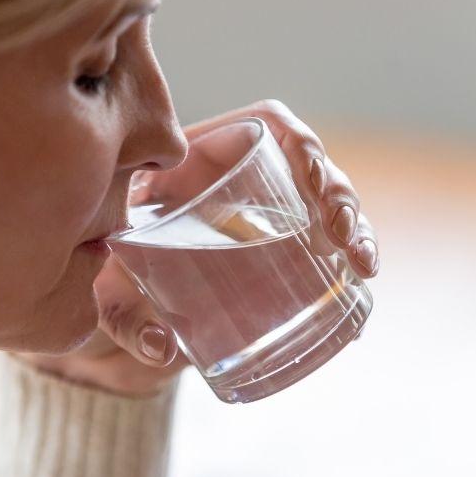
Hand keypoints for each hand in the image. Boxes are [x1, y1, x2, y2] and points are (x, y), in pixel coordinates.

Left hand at [17, 100, 379, 396]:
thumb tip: (160, 349)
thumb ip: (123, 317)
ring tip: (363, 265)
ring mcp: (268, 217)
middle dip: (339, 194)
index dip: (300, 143)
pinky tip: (359, 298)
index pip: (266, 127)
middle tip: (343, 233)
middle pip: (309, 167)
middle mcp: (243, 182)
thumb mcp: (111, 291)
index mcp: (203, 161)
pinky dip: (346, 268)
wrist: (125, 305)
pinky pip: (324, 250)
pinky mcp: (282, 253)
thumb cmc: (112, 276)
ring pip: (327, 207)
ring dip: (356, 228)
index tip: (312, 175)